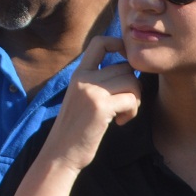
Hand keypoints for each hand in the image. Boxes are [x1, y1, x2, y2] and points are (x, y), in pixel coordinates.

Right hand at [45, 37, 139, 173]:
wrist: (60, 153)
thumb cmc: (75, 129)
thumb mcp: (81, 97)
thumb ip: (97, 82)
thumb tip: (127, 71)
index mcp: (78, 74)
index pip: (100, 43)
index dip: (119, 45)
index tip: (127, 61)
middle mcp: (83, 78)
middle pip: (124, 67)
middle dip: (132, 85)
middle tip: (125, 104)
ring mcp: (91, 91)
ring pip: (131, 81)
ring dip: (135, 99)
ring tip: (123, 114)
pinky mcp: (101, 107)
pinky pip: (131, 98)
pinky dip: (132, 111)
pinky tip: (120, 122)